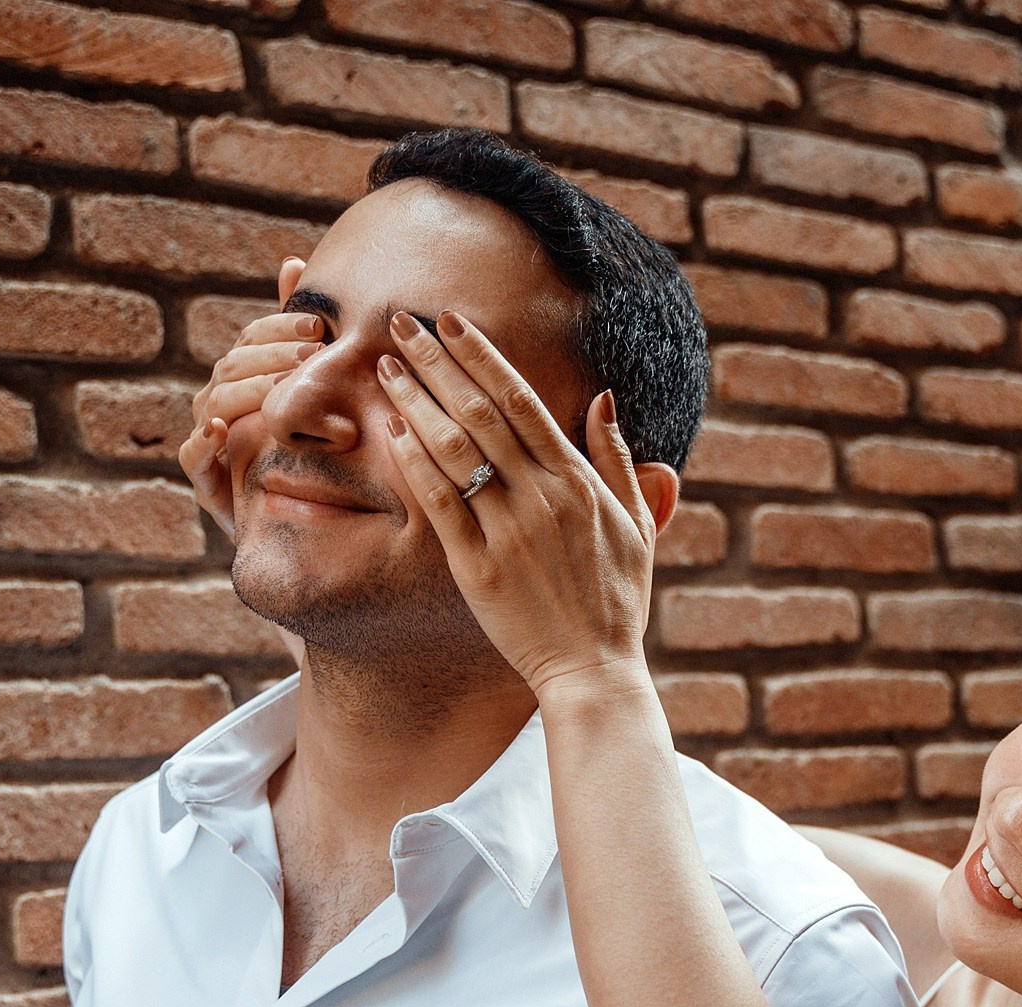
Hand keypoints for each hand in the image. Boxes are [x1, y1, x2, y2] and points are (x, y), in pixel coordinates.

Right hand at [177, 255, 324, 539]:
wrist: (303, 527)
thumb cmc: (308, 451)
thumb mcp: (313, 391)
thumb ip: (297, 332)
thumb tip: (291, 259)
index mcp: (245, 378)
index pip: (251, 340)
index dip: (278, 328)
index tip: (318, 327)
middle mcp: (220, 403)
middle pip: (233, 365)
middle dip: (271, 356)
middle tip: (311, 353)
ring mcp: (209, 439)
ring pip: (214, 401)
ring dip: (248, 390)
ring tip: (282, 387)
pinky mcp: (205, 480)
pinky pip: (192, 455)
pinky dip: (204, 440)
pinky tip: (222, 429)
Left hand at [371, 307, 667, 703]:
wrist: (593, 669)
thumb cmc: (616, 599)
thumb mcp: (636, 524)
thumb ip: (617, 459)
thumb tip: (604, 399)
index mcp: (579, 482)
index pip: (523, 400)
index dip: (482, 357)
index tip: (451, 322)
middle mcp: (543, 498)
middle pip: (481, 413)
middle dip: (438, 363)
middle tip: (400, 323)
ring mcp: (509, 532)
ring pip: (455, 451)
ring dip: (417, 403)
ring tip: (386, 368)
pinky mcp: (478, 568)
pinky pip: (441, 505)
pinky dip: (416, 465)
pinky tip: (393, 433)